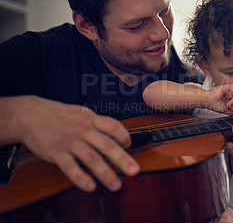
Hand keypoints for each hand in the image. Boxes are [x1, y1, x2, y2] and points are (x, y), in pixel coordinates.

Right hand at [13, 96, 138, 191]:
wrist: (30, 114)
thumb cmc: (59, 115)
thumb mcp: (81, 113)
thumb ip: (97, 124)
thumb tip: (116, 137)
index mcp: (91, 119)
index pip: (114, 126)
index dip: (124, 137)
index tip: (129, 146)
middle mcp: (83, 130)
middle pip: (107, 145)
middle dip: (122, 160)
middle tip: (134, 171)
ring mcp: (70, 141)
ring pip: (92, 159)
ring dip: (106, 174)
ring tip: (116, 185)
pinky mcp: (56, 152)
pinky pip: (71, 167)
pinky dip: (81, 178)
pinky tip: (91, 187)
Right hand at [206, 84, 232, 114]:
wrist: (207, 101)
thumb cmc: (214, 105)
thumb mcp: (225, 111)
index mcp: (229, 102)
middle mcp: (229, 97)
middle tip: (231, 108)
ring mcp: (227, 92)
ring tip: (228, 104)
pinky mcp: (225, 87)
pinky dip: (232, 91)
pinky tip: (229, 95)